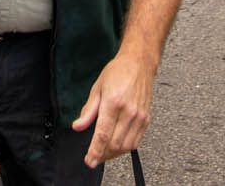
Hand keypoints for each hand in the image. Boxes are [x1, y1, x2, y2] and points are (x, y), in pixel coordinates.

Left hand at [72, 47, 156, 166]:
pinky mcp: (146, 119)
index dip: (95, 151)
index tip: (89, 161)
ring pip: (126, 146)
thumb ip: (88, 110)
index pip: (103, 135)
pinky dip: (125, 148)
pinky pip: (136, 142)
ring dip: (113, 154)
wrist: (139, 64)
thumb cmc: (118, 73)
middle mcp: (129, 111)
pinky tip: (116, 146)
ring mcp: (139, 117)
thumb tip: (77, 126)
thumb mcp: (97, 88)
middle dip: (102, 155)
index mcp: (113, 103)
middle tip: (93, 156)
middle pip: (115, 144)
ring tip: (103, 152)